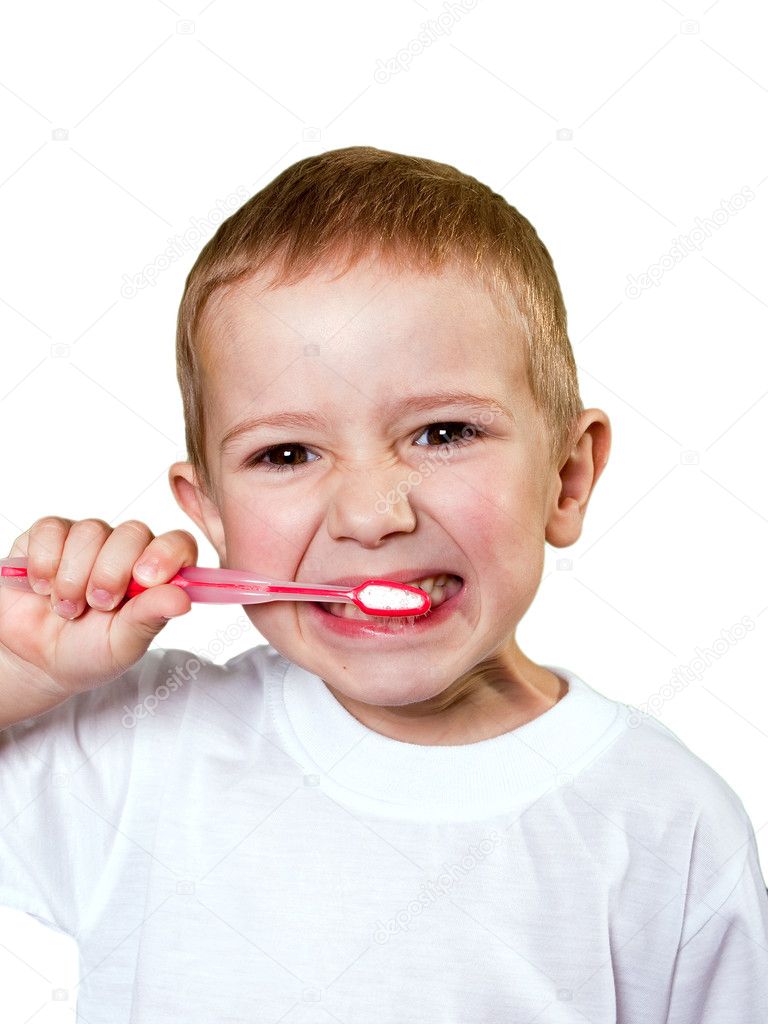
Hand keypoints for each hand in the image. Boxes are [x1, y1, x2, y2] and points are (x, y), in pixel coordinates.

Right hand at [0, 517, 196, 724]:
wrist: (36, 660)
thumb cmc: (89, 652)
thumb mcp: (123, 644)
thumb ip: (150, 617)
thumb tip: (182, 599)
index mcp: (155, 573)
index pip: (177, 543)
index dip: (165, 554)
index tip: (144, 579)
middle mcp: (126, 549)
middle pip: (132, 532)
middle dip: (111, 572)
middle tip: (98, 604)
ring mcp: (88, 539)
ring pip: (90, 531)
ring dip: (73, 576)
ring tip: (67, 608)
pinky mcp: (49, 535)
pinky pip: (51, 529)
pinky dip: (45, 562)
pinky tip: (42, 588)